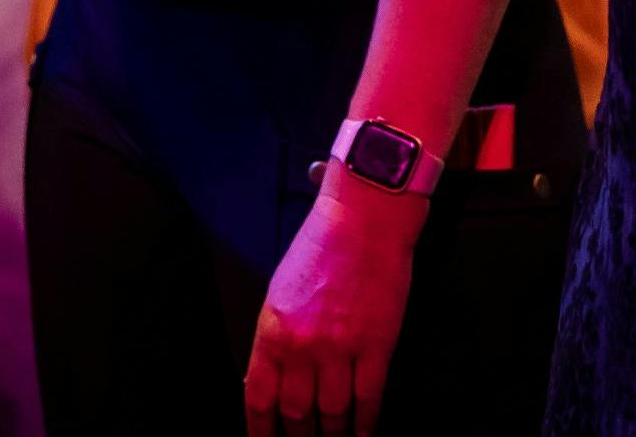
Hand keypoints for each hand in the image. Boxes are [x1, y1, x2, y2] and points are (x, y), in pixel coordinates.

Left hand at [244, 180, 418, 436]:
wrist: (364, 219)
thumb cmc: (321, 248)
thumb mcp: (280, 292)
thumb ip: (275, 339)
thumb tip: (272, 381)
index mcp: (272, 331)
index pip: (259, 399)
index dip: (261, 431)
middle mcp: (302, 346)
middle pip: (296, 413)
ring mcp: (341, 348)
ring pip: (333, 414)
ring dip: (334, 435)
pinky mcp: (376, 346)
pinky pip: (369, 398)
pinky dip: (366, 422)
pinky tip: (364, 432)